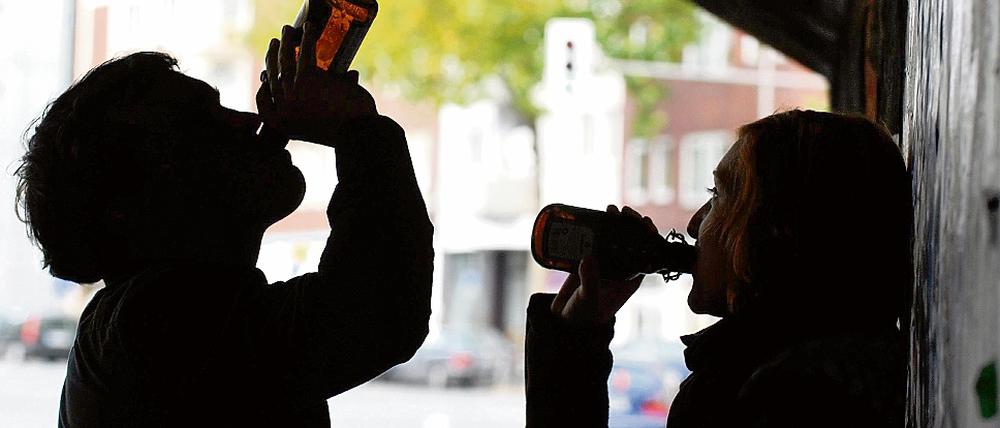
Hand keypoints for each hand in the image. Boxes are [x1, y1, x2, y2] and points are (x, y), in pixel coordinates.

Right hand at [256, 23, 377, 145]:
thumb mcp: (328, 121)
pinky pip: (305, 52)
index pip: (263, 104)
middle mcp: (283, 110)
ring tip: (288, 31)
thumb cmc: (347, 131)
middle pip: (273, 77)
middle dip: (272, 58)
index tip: (265, 78)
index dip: (264, 89)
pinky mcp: (308, 79)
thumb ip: (336, 102)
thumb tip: (352, 73)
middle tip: (275, 44)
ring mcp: (293, 94)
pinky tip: (310, 27)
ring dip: (286, 42)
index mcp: (282, 125)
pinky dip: (308, 37)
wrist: (359, 134)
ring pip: (286, 61)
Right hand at [550, 205, 656, 324]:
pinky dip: (592, 229)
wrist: (563, 323)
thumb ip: (591, 281)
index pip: (644, 254)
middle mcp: (617, 269)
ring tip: (610, 209)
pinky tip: (591, 217)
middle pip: (628, 242)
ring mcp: (601, 264)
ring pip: (611, 239)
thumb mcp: (590, 299)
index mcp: (628, 279)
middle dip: (629, 225)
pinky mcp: (584, 261)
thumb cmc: (583, 317)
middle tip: (623, 211)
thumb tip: (589, 258)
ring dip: (612, 223)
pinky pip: (590, 241)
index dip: (647, 237)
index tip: (645, 222)